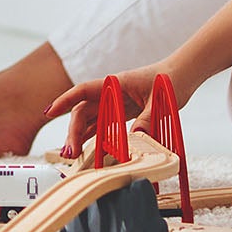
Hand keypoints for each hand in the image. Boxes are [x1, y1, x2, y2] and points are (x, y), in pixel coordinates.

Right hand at [43, 62, 181, 158]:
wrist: (182, 74)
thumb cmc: (170, 80)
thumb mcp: (159, 100)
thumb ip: (146, 119)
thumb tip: (135, 138)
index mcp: (115, 84)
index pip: (83, 91)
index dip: (64, 101)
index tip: (49, 112)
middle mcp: (111, 93)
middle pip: (83, 111)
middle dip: (73, 131)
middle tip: (70, 152)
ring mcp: (116, 102)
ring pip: (91, 119)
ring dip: (80, 136)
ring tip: (73, 156)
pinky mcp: (123, 111)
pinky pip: (103, 124)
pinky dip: (94, 137)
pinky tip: (87, 150)